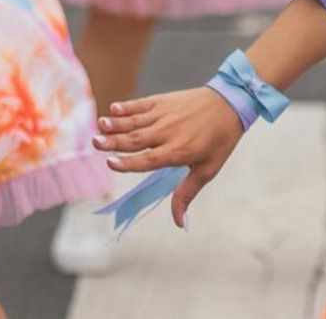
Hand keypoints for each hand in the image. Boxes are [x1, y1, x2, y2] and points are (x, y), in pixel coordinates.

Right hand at [95, 87, 245, 227]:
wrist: (231, 103)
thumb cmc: (219, 140)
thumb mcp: (207, 170)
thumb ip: (187, 194)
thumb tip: (181, 224)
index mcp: (179, 151)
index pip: (149, 160)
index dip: (128, 163)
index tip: (110, 164)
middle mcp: (169, 132)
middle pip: (136, 139)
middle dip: (114, 142)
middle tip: (95, 143)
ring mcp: (166, 115)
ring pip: (135, 121)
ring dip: (116, 124)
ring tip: (99, 125)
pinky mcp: (164, 101)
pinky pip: (142, 105)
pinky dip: (127, 107)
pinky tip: (114, 109)